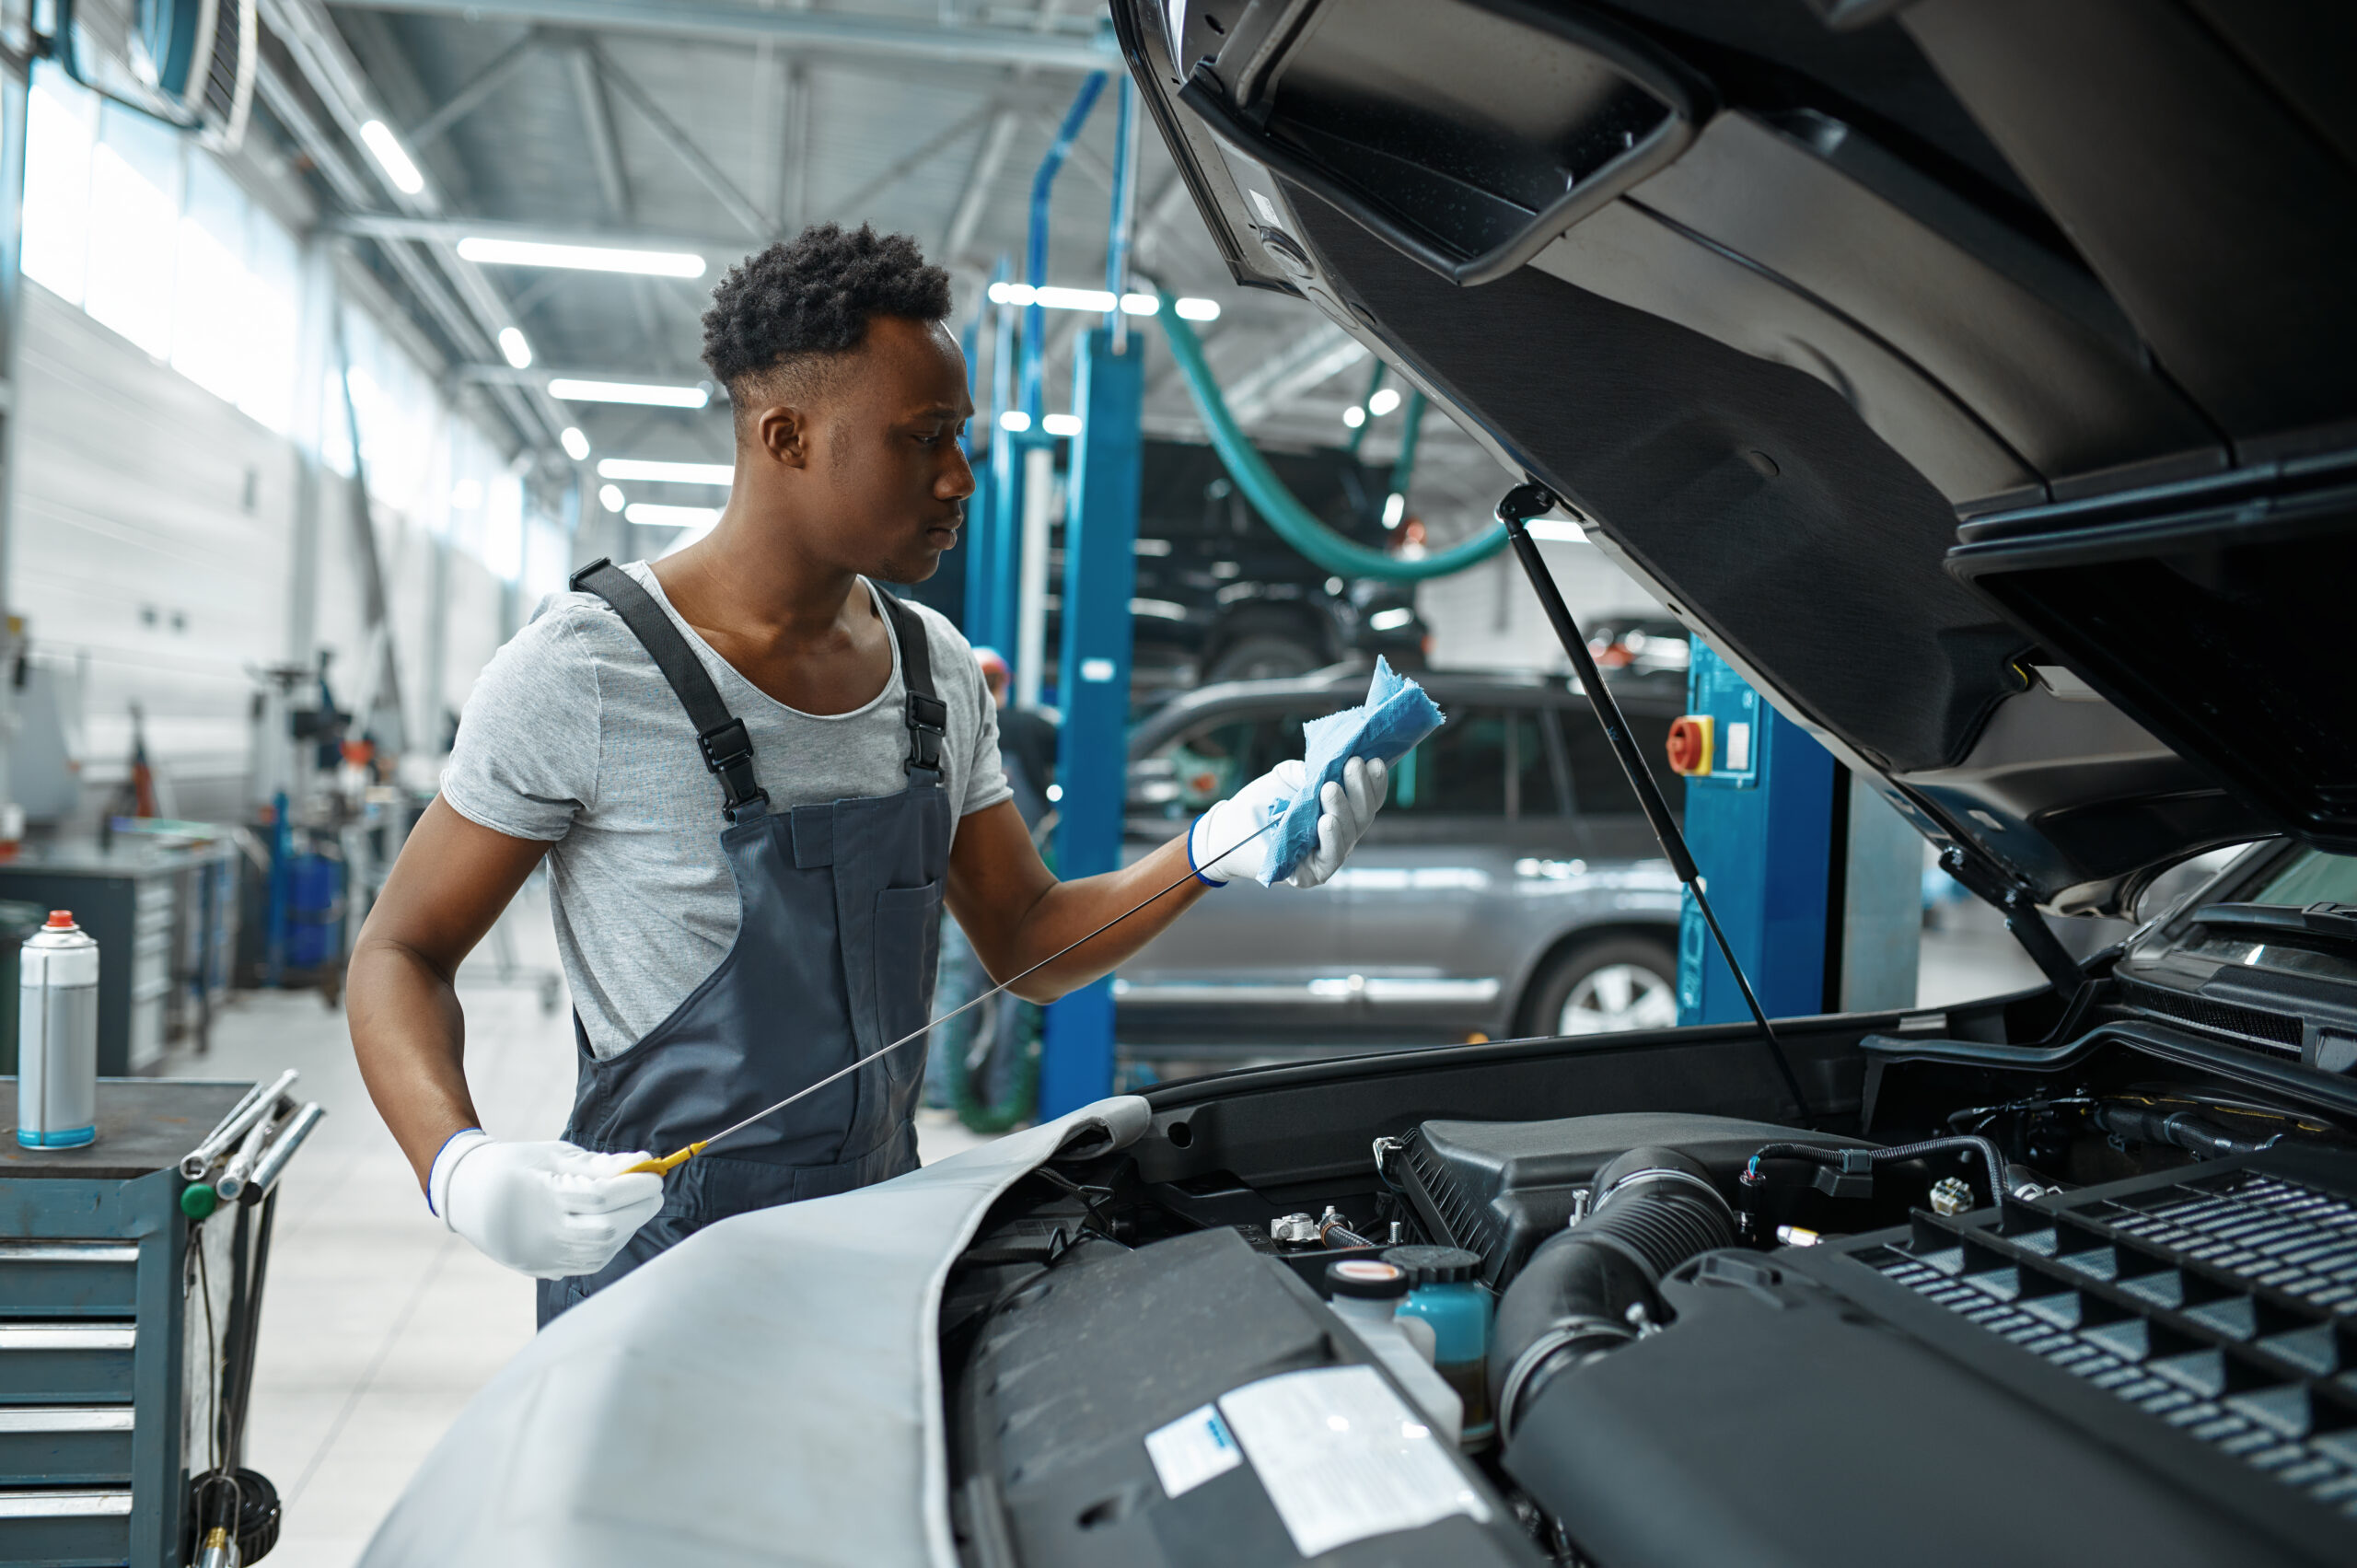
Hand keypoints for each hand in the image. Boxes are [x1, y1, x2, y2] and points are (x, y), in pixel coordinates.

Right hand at [431, 1132, 665, 1279]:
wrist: (468, 1194)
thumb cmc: (515, 1166)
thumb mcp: (553, 1154)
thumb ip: (598, 1163)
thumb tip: (641, 1162)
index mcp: (541, 1197)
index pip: (602, 1197)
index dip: (635, 1186)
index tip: (655, 1173)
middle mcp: (540, 1233)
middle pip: (605, 1230)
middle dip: (638, 1211)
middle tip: (654, 1191)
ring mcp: (540, 1257)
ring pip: (599, 1253)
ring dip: (627, 1229)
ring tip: (636, 1205)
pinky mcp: (540, 1269)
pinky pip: (586, 1264)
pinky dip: (609, 1246)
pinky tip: (617, 1225)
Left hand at [1189, 756, 1389, 888]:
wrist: (1228, 828)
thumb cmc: (1261, 802)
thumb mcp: (1290, 778)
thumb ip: (1313, 770)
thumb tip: (1335, 761)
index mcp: (1340, 811)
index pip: (1367, 799)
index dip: (1374, 782)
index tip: (1374, 759)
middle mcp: (1340, 834)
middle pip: (1363, 815)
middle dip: (1360, 788)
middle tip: (1353, 764)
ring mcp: (1328, 855)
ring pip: (1350, 834)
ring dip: (1343, 808)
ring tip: (1330, 788)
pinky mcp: (1312, 874)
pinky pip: (1330, 858)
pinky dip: (1331, 838)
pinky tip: (1326, 820)